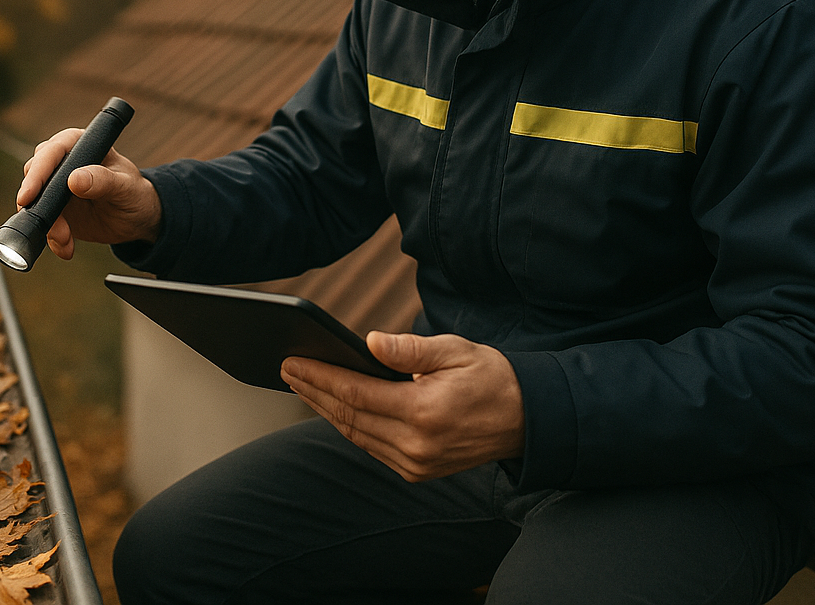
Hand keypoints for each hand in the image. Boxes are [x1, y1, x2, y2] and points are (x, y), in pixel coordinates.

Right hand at [14, 128, 161, 258]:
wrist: (136, 219)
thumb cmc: (134, 193)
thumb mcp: (124, 187)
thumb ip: (102, 180)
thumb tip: (74, 179)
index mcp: (79, 145)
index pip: (51, 152)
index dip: (37, 173)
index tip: (28, 196)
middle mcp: (62, 163)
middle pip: (34, 177)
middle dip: (38, 204)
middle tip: (51, 226)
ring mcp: (55, 187)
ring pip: (35, 203)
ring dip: (47, 225)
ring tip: (65, 240)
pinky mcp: (54, 210)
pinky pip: (43, 224)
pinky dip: (51, 238)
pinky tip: (66, 248)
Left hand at [280, 331, 524, 482]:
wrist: (527, 420)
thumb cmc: (490, 376)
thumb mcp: (454, 351)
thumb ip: (408, 349)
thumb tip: (368, 341)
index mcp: (424, 412)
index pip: (356, 393)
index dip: (320, 376)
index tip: (293, 360)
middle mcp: (416, 445)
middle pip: (348, 417)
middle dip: (314, 391)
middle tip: (287, 369)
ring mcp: (416, 464)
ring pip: (356, 435)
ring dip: (325, 411)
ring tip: (302, 385)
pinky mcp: (417, 472)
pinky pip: (371, 447)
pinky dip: (349, 426)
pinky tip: (333, 407)